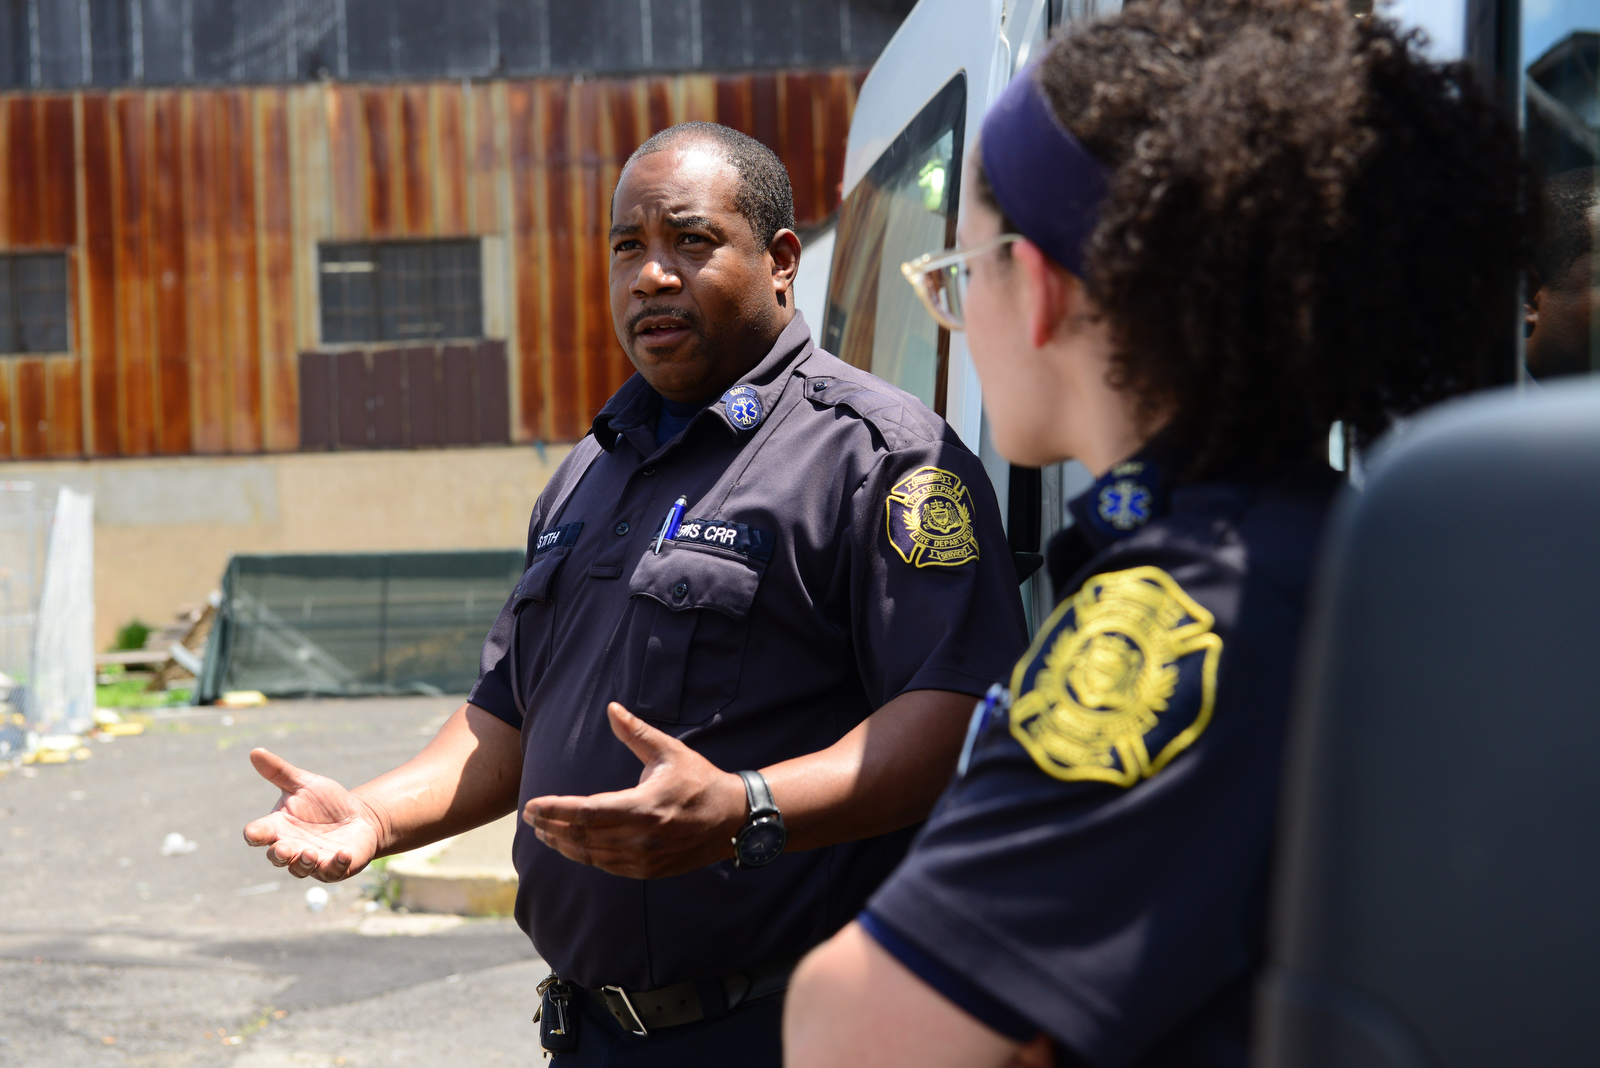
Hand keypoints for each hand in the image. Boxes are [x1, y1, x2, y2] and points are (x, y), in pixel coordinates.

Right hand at [242, 748, 385, 882]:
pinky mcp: (334, 868)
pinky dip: (337, 865)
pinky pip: (332, 872)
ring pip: (301, 869)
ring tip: (310, 852)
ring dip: (304, 863)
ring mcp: (312, 861)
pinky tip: (343, 854)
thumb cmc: (325, 802)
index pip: (258, 835)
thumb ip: (279, 772)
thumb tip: (255, 751)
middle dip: (279, 855)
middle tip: (284, 848)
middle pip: (277, 857)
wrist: (359, 817)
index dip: (254, 835)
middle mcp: (291, 848)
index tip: (254, 832)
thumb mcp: (304, 783)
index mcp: (278, 828)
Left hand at [523, 702, 747, 878]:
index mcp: (642, 807)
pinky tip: (572, 846)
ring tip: (543, 832)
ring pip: (590, 855)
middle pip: (581, 836)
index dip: (554, 810)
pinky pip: (607, 866)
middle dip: (550, 826)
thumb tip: (611, 708)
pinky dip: (584, 856)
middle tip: (529, 818)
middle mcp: (640, 837)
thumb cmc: (699, 780)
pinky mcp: (648, 870)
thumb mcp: (669, 751)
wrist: (732, 818)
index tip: (531, 805)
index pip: (585, 812)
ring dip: (563, 844)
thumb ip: (636, 732)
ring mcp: (644, 858)